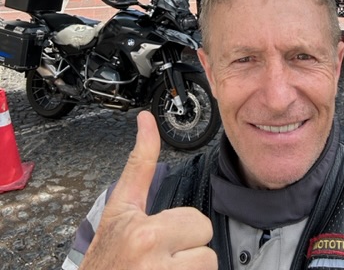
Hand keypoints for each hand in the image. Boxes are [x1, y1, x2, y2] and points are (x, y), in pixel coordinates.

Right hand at [79, 111, 216, 269]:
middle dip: (188, 249)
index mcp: (143, 232)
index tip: (169, 224)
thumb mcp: (119, 208)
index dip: (184, 226)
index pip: (196, 221)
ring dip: (190, 268)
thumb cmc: (105, 256)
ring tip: (164, 269)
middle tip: (162, 256)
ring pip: (206, 266)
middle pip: (205, 246)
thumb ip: (139, 164)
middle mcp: (153, 260)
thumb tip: (146, 119)